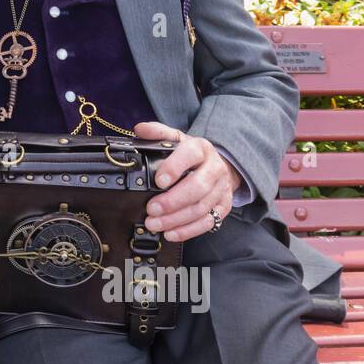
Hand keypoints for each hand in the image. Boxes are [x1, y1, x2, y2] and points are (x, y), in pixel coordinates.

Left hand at [133, 121, 241, 242]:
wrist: (219, 165)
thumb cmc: (191, 155)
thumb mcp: (176, 139)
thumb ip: (158, 133)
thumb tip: (140, 129)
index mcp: (201, 149)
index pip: (190, 155)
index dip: (175, 167)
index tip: (158, 180)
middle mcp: (214, 169)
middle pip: (198, 187)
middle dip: (173, 201)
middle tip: (151, 209)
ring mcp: (221, 189)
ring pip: (201, 208)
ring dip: (176, 219)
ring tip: (154, 224)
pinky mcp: (224, 206)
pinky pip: (208, 222)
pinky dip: (188, 230)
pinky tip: (171, 233)